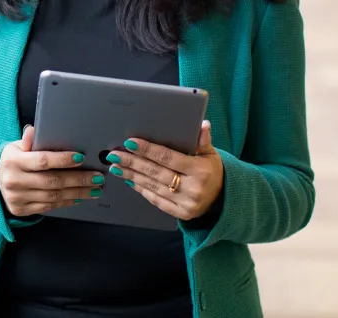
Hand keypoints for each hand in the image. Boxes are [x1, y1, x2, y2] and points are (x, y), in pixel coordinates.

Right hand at [0, 125, 104, 216]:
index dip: (62, 160)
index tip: (81, 157)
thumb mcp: (15, 147)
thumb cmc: (11, 160)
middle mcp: (14, 181)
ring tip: (94, 189)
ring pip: (53, 196)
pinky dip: (66, 201)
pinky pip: (49, 206)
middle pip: (52, 181)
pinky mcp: (22, 210)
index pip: (42, 161)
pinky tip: (79, 197)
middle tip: (97, 177)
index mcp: (13, 161)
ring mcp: (18, 198)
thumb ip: (27, 140)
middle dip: (78, 179)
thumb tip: (34, 130)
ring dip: (77, 192)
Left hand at [108, 120, 222, 220]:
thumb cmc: (211, 171)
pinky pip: (156, 200)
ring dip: (131, 175)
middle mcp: (192, 188)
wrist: (223, 199)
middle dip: (132, 162)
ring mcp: (186, 203)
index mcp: (199, 170)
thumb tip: (203, 123)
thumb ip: (203, 139)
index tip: (129, 142)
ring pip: (152, 186)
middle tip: (114, 155)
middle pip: (155, 172)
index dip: (147, 150)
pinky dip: (141, 189)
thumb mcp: (211, 154)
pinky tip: (129, 181)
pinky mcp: (180, 214)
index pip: (168, 157)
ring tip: (115, 167)